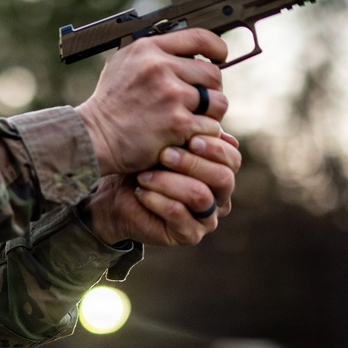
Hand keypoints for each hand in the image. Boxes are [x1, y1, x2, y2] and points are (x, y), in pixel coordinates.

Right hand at [75, 29, 228, 175]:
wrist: (93, 137)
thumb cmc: (108, 105)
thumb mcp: (121, 65)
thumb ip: (152, 55)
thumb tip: (184, 51)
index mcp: (147, 50)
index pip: (198, 38)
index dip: (216, 47)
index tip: (220, 55)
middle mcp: (160, 68)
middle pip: (212, 73)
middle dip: (210, 89)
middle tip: (198, 101)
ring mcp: (171, 95)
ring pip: (217, 101)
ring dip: (210, 113)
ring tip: (193, 120)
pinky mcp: (178, 123)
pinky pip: (209, 126)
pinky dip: (202, 134)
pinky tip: (185, 136)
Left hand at [81, 130, 239, 246]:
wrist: (115, 195)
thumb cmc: (143, 164)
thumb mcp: (165, 143)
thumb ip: (188, 131)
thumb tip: (209, 113)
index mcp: (222, 171)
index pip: (232, 158)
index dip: (214, 147)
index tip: (189, 137)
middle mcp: (220, 196)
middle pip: (223, 177)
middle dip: (192, 163)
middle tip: (164, 154)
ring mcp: (207, 218)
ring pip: (200, 196)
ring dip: (169, 182)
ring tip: (143, 175)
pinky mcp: (189, 234)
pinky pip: (178, 215)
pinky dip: (157, 200)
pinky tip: (141, 191)